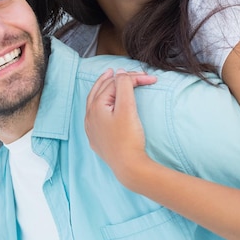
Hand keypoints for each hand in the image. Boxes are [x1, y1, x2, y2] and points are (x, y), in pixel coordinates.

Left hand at [85, 68, 156, 182]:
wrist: (129, 167)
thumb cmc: (128, 138)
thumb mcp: (128, 107)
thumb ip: (124, 86)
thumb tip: (121, 72)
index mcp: (96, 106)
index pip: (115, 84)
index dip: (133, 78)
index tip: (149, 78)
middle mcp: (90, 116)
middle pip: (102, 90)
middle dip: (117, 79)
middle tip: (127, 72)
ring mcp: (92, 129)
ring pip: (95, 101)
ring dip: (104, 89)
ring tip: (111, 79)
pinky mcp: (98, 139)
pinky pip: (96, 115)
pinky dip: (102, 104)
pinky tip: (105, 105)